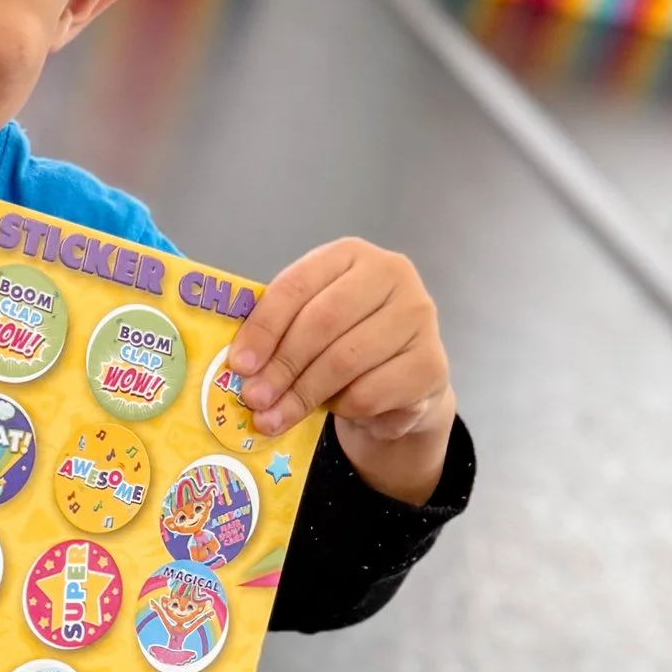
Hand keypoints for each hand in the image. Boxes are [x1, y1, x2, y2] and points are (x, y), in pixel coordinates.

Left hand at [229, 238, 454, 504]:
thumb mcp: (309, 324)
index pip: (297, 285)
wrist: (401, 381)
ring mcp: (419, 316)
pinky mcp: (431, 362)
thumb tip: (241, 367)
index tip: (240, 364)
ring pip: (345, 360)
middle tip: (254, 398)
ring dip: (302, 394)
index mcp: (351, 254)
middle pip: (321, 322)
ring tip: (274, 417)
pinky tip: (331, 411)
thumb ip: (279, 332)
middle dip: (281, 365)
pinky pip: (371, 391)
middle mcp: (392, 275)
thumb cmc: (345, 342)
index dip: (264, 327)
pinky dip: (341, 407)